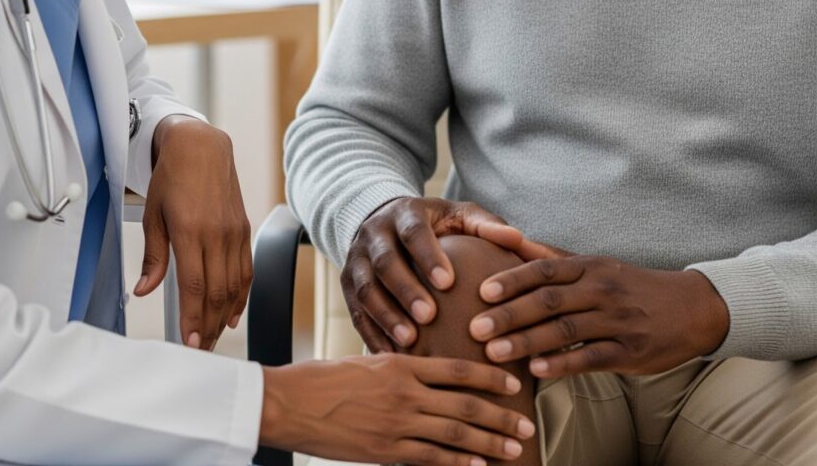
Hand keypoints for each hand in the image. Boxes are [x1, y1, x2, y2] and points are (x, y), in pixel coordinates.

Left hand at [135, 115, 251, 349]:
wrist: (202, 148)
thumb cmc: (173, 178)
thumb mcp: (153, 216)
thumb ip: (153, 256)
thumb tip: (143, 290)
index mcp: (190, 231)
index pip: (194, 286)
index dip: (192, 319)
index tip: (189, 343)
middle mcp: (217, 234)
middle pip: (217, 292)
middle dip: (209, 326)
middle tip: (201, 349)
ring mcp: (235, 232)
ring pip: (235, 285)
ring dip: (226, 315)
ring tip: (215, 337)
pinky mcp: (244, 229)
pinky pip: (246, 269)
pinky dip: (242, 294)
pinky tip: (233, 311)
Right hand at [261, 354, 534, 464]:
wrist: (289, 403)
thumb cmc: (323, 377)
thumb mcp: (367, 360)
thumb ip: (399, 367)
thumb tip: (426, 373)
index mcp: (401, 363)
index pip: (457, 369)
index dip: (490, 376)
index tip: (514, 382)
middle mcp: (405, 392)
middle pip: (464, 404)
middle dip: (500, 415)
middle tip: (527, 423)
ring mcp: (396, 423)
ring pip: (454, 432)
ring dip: (488, 442)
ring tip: (513, 447)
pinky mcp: (384, 450)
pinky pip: (430, 458)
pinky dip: (458, 462)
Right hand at [342, 196, 524, 351]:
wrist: (385, 222)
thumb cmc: (435, 225)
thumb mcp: (458, 216)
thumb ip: (486, 225)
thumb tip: (518, 239)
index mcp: (404, 212)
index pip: (413, 231)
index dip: (428, 256)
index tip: (448, 282)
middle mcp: (375, 233)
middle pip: (385, 261)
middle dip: (405, 289)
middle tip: (429, 316)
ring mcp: (356, 259)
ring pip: (366, 288)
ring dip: (386, 315)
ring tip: (410, 342)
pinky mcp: (347, 285)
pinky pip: (355, 312)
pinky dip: (372, 334)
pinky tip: (392, 356)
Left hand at [469, 254, 729, 377]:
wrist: (690, 308)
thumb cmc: (631, 286)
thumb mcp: (597, 266)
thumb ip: (554, 260)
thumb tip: (514, 243)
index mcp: (590, 267)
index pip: (544, 270)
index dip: (512, 280)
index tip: (481, 292)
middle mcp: (601, 290)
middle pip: (548, 301)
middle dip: (509, 314)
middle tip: (475, 328)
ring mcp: (616, 321)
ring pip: (565, 331)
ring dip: (527, 342)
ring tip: (495, 353)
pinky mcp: (630, 351)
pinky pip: (591, 357)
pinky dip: (563, 364)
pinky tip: (537, 370)